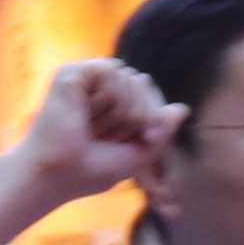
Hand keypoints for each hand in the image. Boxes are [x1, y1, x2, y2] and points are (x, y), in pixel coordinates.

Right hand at [13, 57, 179, 200]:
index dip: (154, 114)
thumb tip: (183, 109)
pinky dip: (108, 97)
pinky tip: (88, 114)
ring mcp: (85, 80)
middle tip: (109, 138)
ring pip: (129, 77)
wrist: (60, 173)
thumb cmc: (90, 170)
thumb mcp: (138, 154)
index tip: (148, 137)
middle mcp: (99, 88)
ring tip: (94, 128)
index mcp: (113, 104)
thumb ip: (161, 131)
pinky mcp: (72, 74)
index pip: (149, 92)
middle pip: (143, 83)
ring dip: (121, 111)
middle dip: (138, 115)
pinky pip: (111, 70)